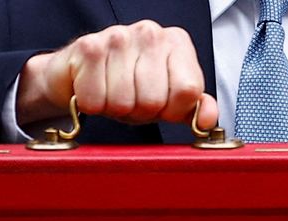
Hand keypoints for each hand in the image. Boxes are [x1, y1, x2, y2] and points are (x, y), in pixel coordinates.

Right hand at [17, 20, 218, 131]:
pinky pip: (95, 101)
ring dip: (113, 109)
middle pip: (154, 101)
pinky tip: (93, 89)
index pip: (188, 92)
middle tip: (129, 100)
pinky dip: (92, 105)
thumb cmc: (127, 86)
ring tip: (110, 94)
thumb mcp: (167, 100)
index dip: (170, 111)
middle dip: (138, 112)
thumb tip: (208, 120)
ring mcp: (119, 36)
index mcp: (176, 43)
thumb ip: (192, 108)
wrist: (79, 74)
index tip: (160, 105)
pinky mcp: (89, 47)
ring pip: (123, 103)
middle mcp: (151, 33)